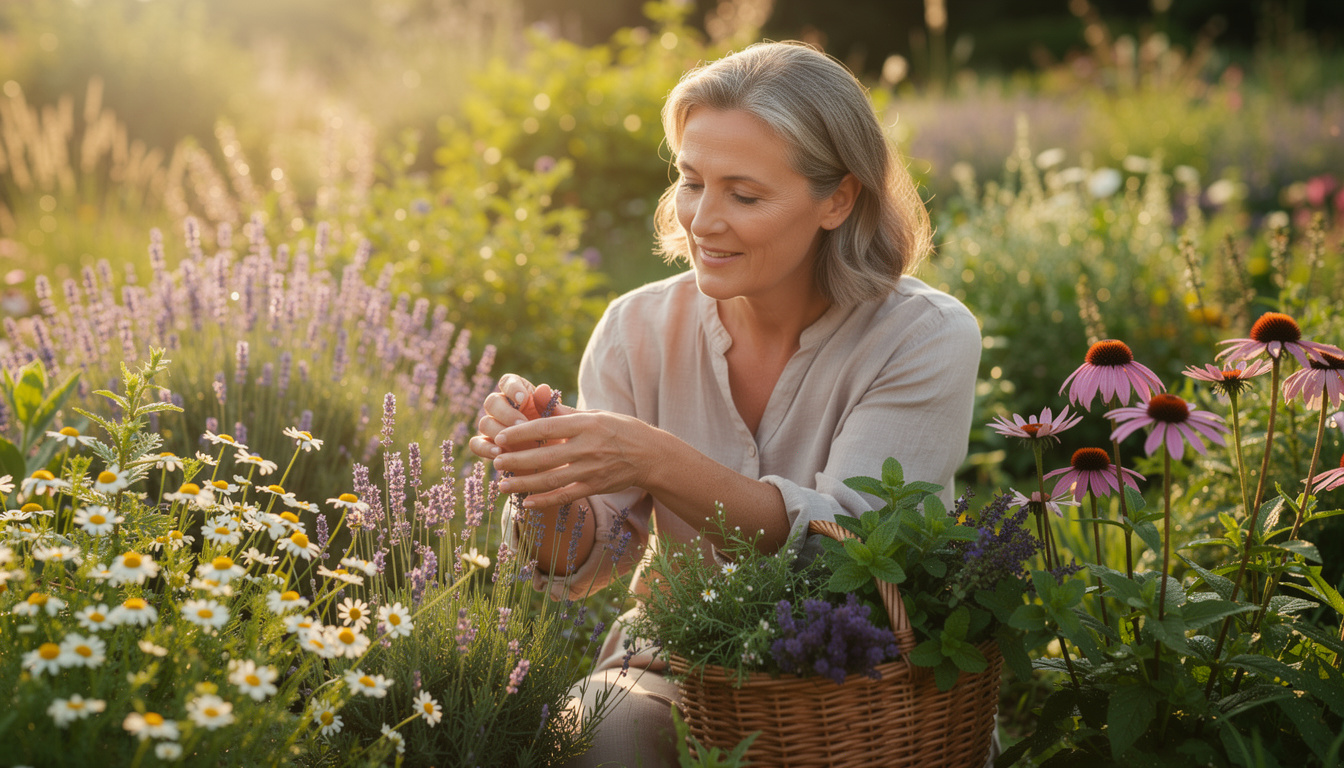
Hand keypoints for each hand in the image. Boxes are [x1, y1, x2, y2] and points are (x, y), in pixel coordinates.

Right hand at [468, 374, 562, 460]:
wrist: (554, 458)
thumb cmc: (557, 432)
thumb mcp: (558, 418)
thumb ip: (549, 403)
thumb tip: (543, 388)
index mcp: (518, 393)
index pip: (507, 382)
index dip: (512, 388)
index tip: (523, 398)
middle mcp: (502, 407)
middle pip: (492, 402)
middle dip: (506, 413)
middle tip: (522, 424)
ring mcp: (493, 426)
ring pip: (484, 422)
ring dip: (498, 431)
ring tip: (513, 441)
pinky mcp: (487, 445)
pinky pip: (476, 444)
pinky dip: (485, 448)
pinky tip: (498, 453)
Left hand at [491, 409, 656, 508]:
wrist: (651, 455)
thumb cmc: (621, 429)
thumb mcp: (597, 414)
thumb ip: (567, 413)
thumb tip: (539, 401)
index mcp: (586, 425)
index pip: (547, 428)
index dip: (521, 433)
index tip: (500, 437)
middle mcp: (587, 447)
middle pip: (545, 457)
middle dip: (517, 461)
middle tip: (496, 462)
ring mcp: (591, 470)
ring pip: (551, 480)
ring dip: (524, 484)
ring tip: (503, 484)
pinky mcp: (596, 487)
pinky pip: (566, 496)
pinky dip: (545, 501)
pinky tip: (527, 503)